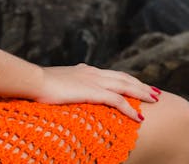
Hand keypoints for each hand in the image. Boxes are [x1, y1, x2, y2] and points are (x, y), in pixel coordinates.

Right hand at [35, 64, 160, 121]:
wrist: (34, 81)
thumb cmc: (39, 85)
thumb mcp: (56, 84)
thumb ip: (66, 85)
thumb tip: (65, 90)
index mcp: (85, 71)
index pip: (112, 74)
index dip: (128, 80)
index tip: (139, 85)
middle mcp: (93, 73)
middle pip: (124, 78)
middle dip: (141, 85)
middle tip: (155, 92)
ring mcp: (94, 81)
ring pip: (126, 86)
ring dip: (142, 93)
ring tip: (155, 100)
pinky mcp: (93, 91)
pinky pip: (118, 101)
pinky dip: (131, 109)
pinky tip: (140, 118)